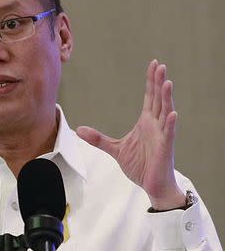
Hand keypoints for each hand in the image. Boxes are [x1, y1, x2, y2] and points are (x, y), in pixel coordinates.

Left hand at [76, 60, 184, 209]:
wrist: (153, 185)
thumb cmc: (140, 165)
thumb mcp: (115, 149)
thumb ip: (98, 139)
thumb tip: (79, 130)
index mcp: (145, 122)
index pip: (149, 97)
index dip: (151, 81)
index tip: (153, 65)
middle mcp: (155, 125)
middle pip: (158, 99)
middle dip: (159, 82)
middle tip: (160, 65)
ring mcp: (162, 135)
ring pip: (165, 112)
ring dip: (166, 98)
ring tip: (167, 82)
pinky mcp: (165, 148)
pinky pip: (169, 133)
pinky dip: (170, 123)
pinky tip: (172, 113)